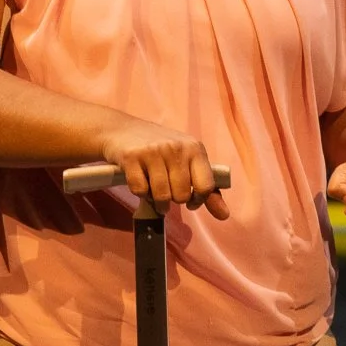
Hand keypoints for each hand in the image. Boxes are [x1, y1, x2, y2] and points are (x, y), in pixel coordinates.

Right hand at [101, 119, 229, 219]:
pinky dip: (140, 193)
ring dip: (157, 201)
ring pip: (161, 196)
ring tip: (154, 191)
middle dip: (173, 199)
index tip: (190, 199)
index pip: (206, 187)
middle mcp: (176, 148)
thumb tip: (224, 215)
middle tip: (167, 189)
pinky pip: (140, 191)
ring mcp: (154, 151)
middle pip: (181, 195)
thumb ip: (207, 189)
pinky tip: (140, 181)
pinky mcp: (132, 157)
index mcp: (195, 148)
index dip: (197, 200)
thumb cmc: (160, 149)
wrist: (121, 129)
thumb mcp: (187, 161)